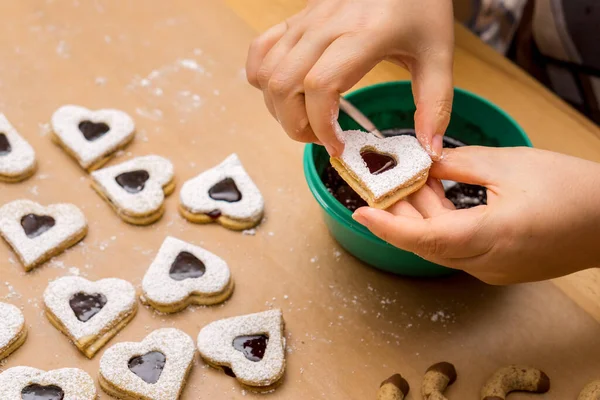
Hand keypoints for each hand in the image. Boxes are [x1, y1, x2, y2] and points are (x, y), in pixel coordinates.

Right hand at [246, 0, 454, 158]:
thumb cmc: (421, 6)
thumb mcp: (439, 54)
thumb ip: (435, 104)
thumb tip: (428, 151)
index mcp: (364, 34)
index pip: (320, 86)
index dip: (321, 126)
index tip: (338, 147)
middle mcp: (326, 25)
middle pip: (284, 85)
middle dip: (296, 125)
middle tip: (321, 138)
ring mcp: (306, 20)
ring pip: (267, 73)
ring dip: (278, 108)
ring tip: (305, 120)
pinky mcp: (296, 18)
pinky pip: (260, 50)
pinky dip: (262, 78)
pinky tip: (285, 92)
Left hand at [352, 146, 599, 283]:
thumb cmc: (572, 189)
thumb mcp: (509, 165)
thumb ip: (458, 164)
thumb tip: (425, 162)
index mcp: (491, 237)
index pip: (424, 238)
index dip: (388, 227)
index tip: (361, 213)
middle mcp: (487, 263)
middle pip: (426, 242)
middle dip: (399, 212)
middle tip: (379, 184)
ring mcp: (493, 269)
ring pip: (440, 245)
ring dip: (420, 215)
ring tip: (406, 182)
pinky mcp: (499, 266)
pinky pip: (458, 247)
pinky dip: (441, 223)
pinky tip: (434, 195)